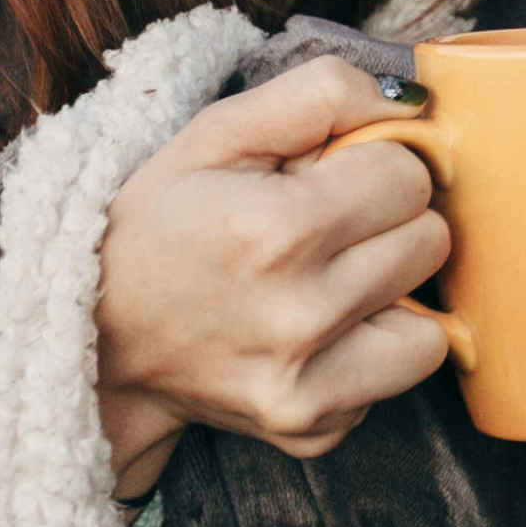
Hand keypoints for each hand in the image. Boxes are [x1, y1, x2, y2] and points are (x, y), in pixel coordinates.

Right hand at [95, 55, 453, 498]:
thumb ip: (319, 95)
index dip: (374, 167)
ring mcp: (308, 386)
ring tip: (328, 284)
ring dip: (391, 297)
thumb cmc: (159, 226)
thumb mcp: (215, 133)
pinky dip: (368, 354)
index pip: (410, 177)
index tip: (330, 180)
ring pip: (430, 324)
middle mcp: (300, 316)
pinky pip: (394, 378)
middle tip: (327, 230)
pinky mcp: (314, 430)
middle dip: (389, 225)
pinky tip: (312, 335)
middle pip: (430, 244)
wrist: (95, 343)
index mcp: (277, 230)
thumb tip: (411, 105)